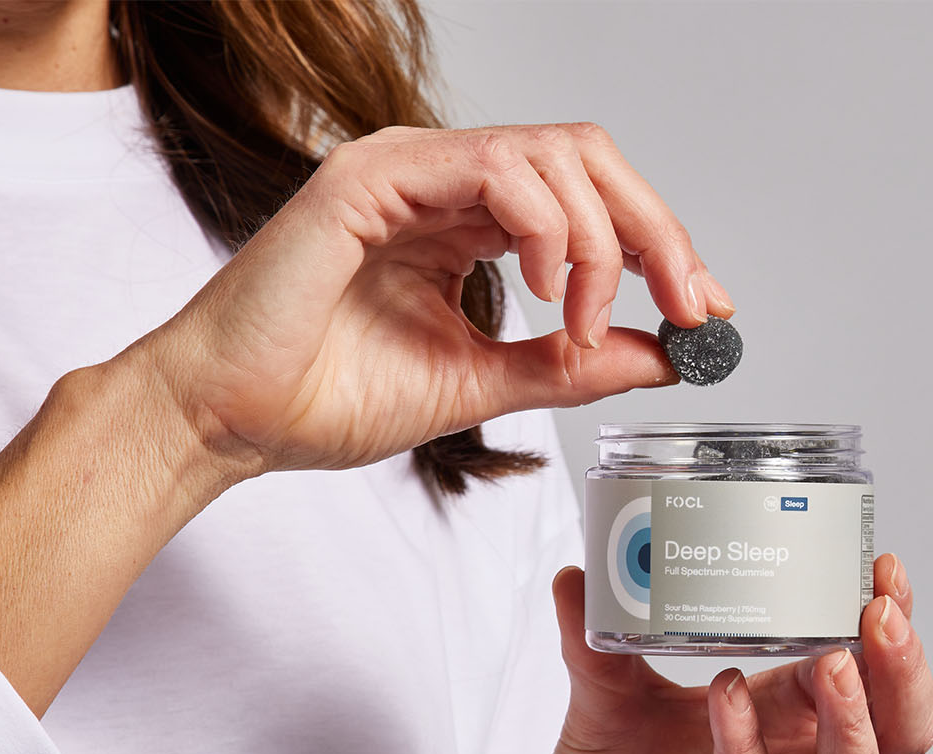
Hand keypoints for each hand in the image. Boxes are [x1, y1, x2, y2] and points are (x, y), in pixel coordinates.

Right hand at [141, 123, 734, 475]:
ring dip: (597, 240)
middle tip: (687, 302)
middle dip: (655, 231)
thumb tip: (658, 354)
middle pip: (588, 159)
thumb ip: (565, 364)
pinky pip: (491, 166)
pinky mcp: (372, 179)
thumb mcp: (480, 383)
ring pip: (554, 154)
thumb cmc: (325, 396)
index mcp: (465, 222)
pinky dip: (542, 225)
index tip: (702, 309)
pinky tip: (543, 286)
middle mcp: (442, 186)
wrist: (230, 420)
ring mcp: (407, 172)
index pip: (586, 201)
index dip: (658, 246)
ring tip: (581, 317)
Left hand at [504, 554, 932, 753]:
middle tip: (879, 610)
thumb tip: (576, 574)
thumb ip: (596, 644)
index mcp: (783, 729)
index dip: (886, 625)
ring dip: (853, 721)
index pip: (864, 674)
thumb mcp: (603, 707)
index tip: (883, 567)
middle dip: (900, 670)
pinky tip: (727, 700)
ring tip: (833, 660)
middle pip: (894, 735)